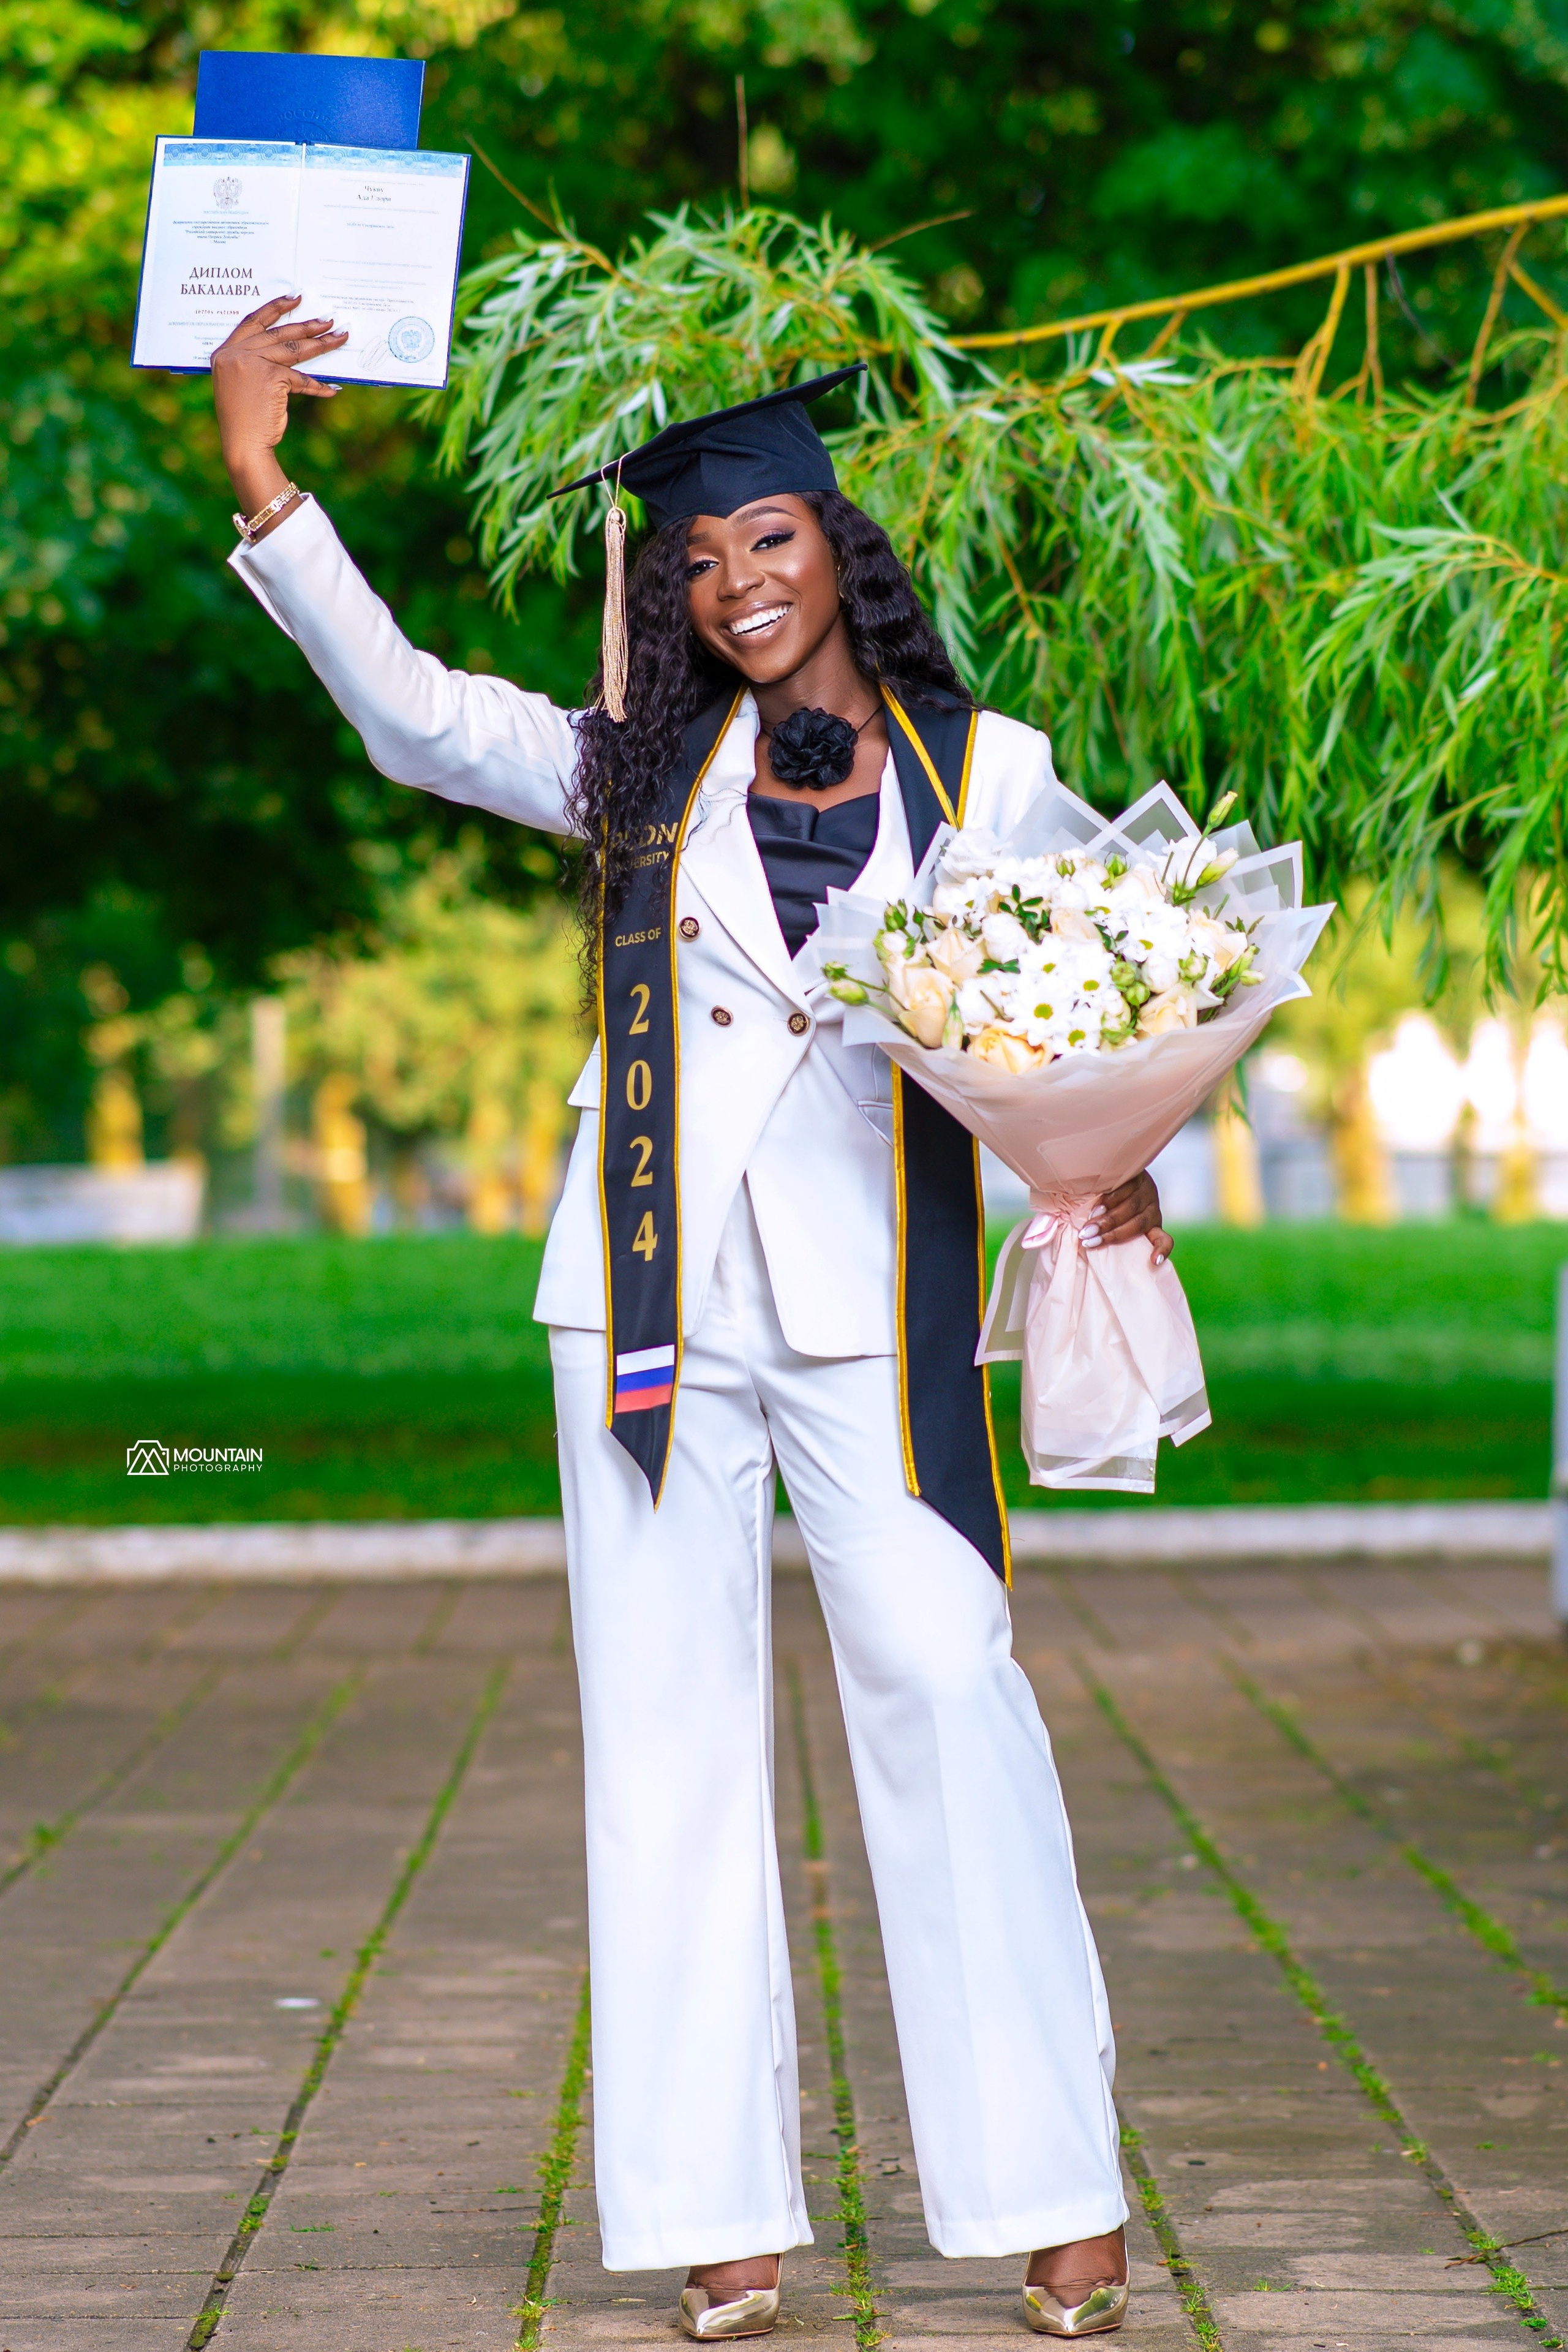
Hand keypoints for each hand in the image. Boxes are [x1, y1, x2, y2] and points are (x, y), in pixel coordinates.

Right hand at [211, 295, 348, 530]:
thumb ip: (253, 362)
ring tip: (339, 337)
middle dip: (307, 325)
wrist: (242, 446)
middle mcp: (235, 354)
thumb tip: (288, 348)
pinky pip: (301, 379)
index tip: (295, 298)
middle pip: (278, 333)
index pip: (253, 321)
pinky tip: (333, 389)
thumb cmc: (243, 419)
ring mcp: (252, 363)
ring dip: (320, 344)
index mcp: (225, 351)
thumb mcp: (241, 383)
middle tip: (328, 320)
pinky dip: (318, 386)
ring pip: (293, 350)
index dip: (275, 308)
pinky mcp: (271, 378)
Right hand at [1082, 1170, 1171, 1264]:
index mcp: (1153, 1223)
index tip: (1154, 1261)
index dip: (1162, 1250)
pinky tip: (1095, 1210)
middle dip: (1112, 1235)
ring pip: (1129, 1207)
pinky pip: (1123, 1190)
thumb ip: (1117, 1234)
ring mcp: (1145, 1190)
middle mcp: (1152, 1207)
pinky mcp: (1137, 1175)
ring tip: (1088, 1228)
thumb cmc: (1115, 1207)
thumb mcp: (1122, 1222)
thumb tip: (1092, 1251)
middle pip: (1137, 1224)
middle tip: (1089, 1241)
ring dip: (1106, 1220)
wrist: (1117, 1171)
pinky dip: (1108, 1201)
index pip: (1164, 1239)